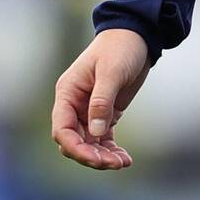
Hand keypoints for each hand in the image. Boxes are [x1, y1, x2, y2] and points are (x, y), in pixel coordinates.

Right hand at [52, 29, 151, 169]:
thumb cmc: (120, 48)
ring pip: (89, 143)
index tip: (94, 158)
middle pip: (74, 141)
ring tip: (123, 163)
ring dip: (103, 157)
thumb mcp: (111, 72)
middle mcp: (75, 104)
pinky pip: (104, 139)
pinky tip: (125, 159)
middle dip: (91, 156)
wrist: (137, 35)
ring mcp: (90, 110)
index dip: (75, 147)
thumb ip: (102, 101)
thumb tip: (96, 133)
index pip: (62, 129)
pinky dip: (112, 150)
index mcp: (68, 92)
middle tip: (114, 164)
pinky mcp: (106, 113)